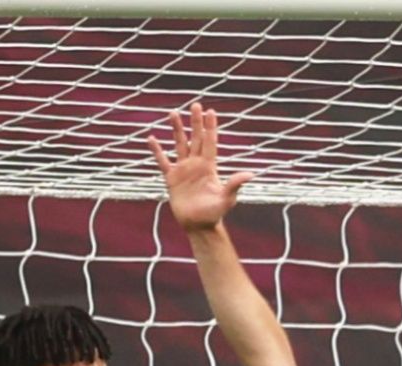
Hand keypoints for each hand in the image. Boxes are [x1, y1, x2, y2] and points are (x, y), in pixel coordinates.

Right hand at [153, 102, 253, 232]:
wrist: (198, 225)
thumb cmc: (214, 213)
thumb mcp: (226, 199)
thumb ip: (235, 184)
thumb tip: (250, 174)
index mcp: (209, 166)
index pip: (210, 142)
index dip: (210, 127)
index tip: (211, 112)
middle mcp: (196, 164)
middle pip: (196, 138)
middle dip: (195, 122)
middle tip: (195, 105)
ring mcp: (183, 169)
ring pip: (179, 144)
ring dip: (176, 129)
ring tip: (172, 113)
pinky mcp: (172, 178)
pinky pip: (163, 161)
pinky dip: (157, 150)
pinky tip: (151, 138)